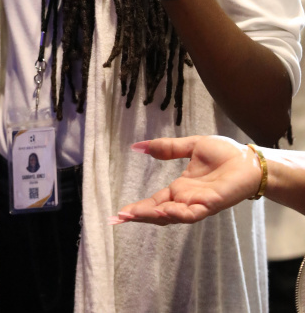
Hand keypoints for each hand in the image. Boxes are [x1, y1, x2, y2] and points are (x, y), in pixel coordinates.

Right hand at [110, 135, 261, 224]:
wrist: (249, 158)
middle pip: (157, 213)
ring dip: (153, 217)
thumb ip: (167, 148)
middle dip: (138, 216)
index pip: (154, 202)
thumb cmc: (224, 153)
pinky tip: (164, 211)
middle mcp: (185, 200)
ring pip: (172, 217)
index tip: (117, 214)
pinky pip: (192, 214)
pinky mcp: (211, 204)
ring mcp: (198, 204)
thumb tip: (138, 146)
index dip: (137, 208)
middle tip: (117, 219)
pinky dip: (177, 214)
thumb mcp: (190, 146)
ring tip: (134, 215)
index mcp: (180, 188)